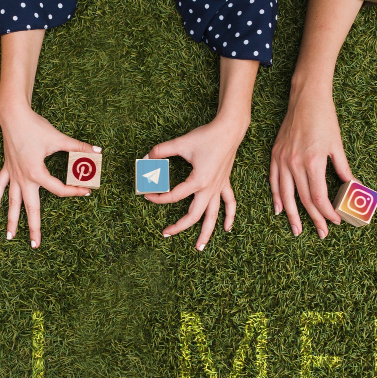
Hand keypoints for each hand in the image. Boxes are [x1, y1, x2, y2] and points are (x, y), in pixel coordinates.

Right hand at [0, 103, 95, 247]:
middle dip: (33, 228)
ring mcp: (13, 175)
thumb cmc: (35, 127)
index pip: (58, 190)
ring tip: (10, 237)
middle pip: (30, 208)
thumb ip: (79, 147)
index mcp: (37, 173)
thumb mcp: (59, 138)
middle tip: (35, 246)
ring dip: (11, 220)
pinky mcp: (7, 168)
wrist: (13, 116)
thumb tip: (98, 151)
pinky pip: (0, 187)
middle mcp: (23, 178)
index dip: (74, 192)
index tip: (87, 192)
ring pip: (12, 202)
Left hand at [144, 115, 246, 249]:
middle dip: (179, 227)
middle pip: (194, 215)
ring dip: (207, 233)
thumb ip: (162, 150)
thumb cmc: (206, 136)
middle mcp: (209, 189)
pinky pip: (230, 204)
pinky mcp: (225, 183)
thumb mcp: (181, 143)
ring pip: (213, 216)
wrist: (229, 130)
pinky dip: (230, 217)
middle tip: (165, 233)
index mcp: (198, 181)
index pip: (174, 196)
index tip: (147, 195)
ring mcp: (218, 188)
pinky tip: (227, 228)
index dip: (158, 197)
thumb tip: (146, 157)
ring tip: (199, 247)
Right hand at [269, 85, 351, 237]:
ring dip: (292, 215)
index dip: (327, 212)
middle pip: (304, 200)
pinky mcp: (275, 154)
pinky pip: (273, 181)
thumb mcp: (338, 145)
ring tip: (298, 230)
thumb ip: (344, 170)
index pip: (319, 197)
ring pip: (286, 195)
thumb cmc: (325, 118)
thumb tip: (355, 189)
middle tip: (321, 233)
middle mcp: (295, 163)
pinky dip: (276, 197)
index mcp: (313, 162)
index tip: (336, 221)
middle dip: (313, 219)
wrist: (305, 98)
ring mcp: (282, 160)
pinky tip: (280, 209)